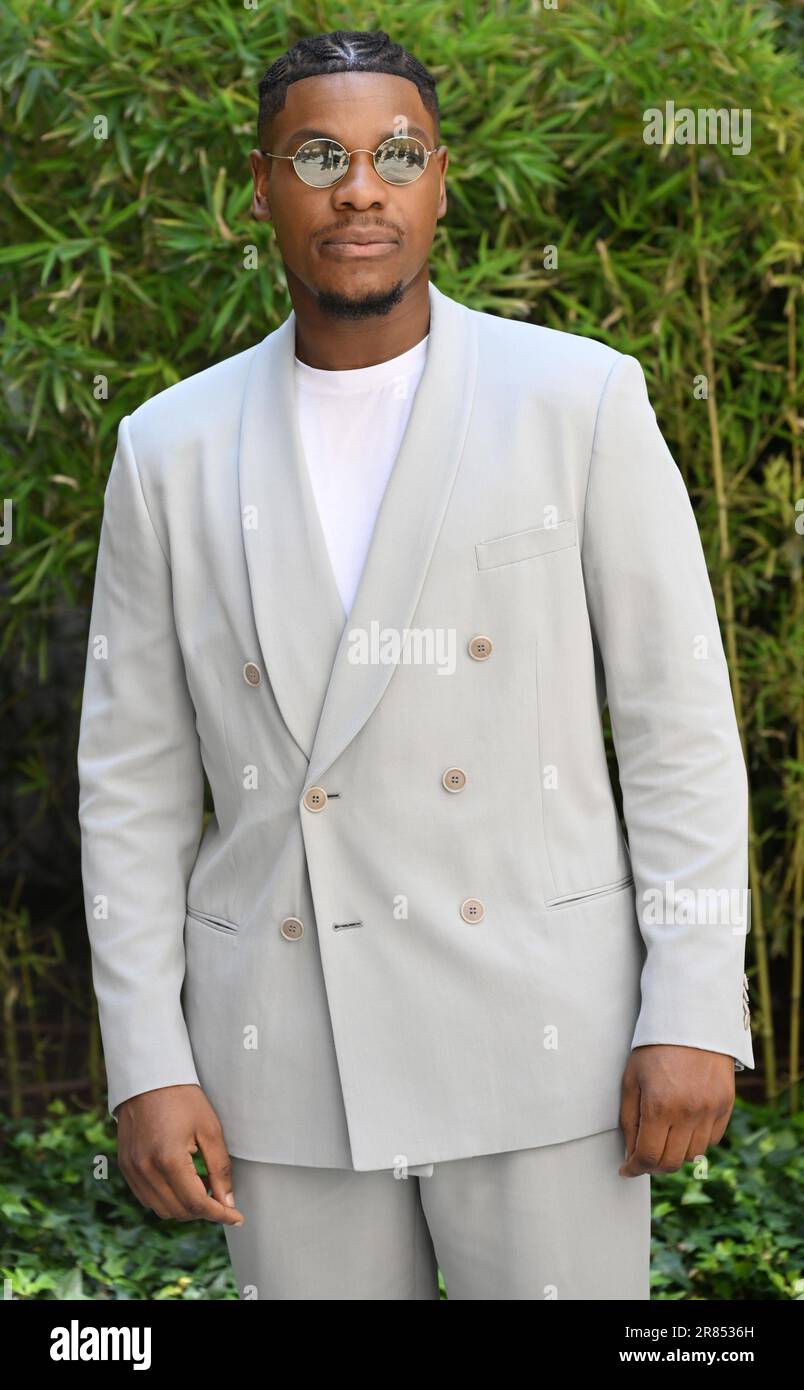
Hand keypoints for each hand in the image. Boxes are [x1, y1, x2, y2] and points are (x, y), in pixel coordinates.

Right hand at [115, 1084, 244, 1224]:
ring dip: (184, 1207)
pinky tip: (181, 1182)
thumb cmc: (183, 1098)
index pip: (196, 1203)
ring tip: (202, 1186)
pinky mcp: (125, 1166)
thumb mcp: (210, 1129)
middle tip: (221, 1197)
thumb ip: (220, 1169)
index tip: (237, 1217)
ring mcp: (132, 1170)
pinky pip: (146, 1197)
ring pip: (161, 1209)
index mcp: (168, 1159)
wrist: (150, 1076)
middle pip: (179, 1211)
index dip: (220, 1214)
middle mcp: (146, 1169)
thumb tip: (227, 1202)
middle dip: (203, 1211)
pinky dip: (166, 1198)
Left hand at [618, 1044, 734, 1176]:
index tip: (627, 1169)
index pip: (648, 1157)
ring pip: (693, 1155)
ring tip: (664, 1138)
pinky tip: (684, 1127)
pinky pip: (711, 1140)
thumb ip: (629, 1120)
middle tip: (643, 1156)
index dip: (634, 1168)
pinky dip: (696, 1141)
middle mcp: (688, 1113)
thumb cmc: (654, 1048)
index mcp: (659, 1106)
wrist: (691, 1020)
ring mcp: (710, 1110)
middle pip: (671, 1162)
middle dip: (653, 1165)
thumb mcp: (631, 1080)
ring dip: (675, 1153)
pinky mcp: (726, 1106)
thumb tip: (630, 1153)